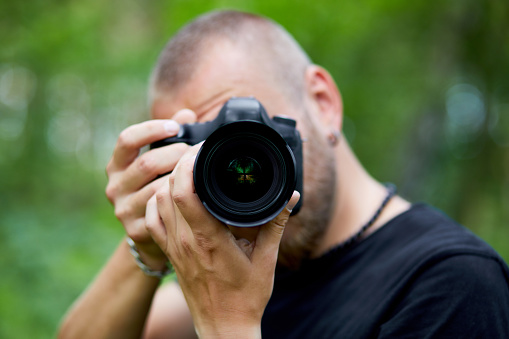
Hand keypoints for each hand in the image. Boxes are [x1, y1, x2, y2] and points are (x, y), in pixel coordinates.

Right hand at [105, 110, 195, 267]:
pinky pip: (162, 210)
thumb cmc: (157, 188)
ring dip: (180, 178)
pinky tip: (192, 194)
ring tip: (197, 171)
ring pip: (157, 188)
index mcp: (116, 165)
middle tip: (193, 153)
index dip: (151, 129)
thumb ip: (169, 137)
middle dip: (175, 154)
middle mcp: (115, 186)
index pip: (127, 139)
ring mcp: (123, 209)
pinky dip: (179, 200)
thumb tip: (187, 114)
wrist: (152, 234)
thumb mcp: (158, 161)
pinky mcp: (135, 229)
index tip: (175, 127)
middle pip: (147, 163)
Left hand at [145, 145, 299, 337]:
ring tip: (187, 170)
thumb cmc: (246, 297)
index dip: (189, 163)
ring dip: (168, 182)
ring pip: (157, 203)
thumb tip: (290, 196)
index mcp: (209, 239)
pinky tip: (171, 197)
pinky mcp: (169, 255)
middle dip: (180, 164)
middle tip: (197, 153)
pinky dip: (157, 203)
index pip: (185, 191)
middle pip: (168, 190)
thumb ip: (277, 223)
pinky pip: (152, 222)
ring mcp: (173, 249)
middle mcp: (185, 241)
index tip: (203, 149)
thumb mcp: (266, 259)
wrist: (224, 327)